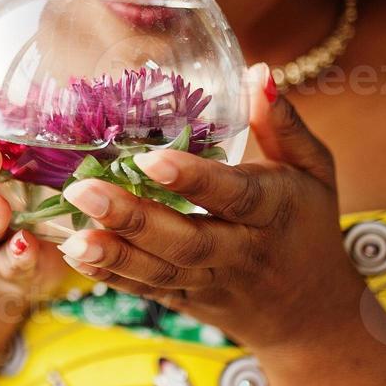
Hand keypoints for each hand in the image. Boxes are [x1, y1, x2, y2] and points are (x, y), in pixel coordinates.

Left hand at [51, 62, 363, 352]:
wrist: (312, 314)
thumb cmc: (307, 223)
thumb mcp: (313, 169)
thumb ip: (282, 124)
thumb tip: (257, 71)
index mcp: (274, 211)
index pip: (233, 195)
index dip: (193, 179)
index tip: (150, 159)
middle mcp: (242, 251)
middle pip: (187, 241)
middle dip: (134, 218)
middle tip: (82, 190)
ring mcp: (214, 282)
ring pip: (162, 273)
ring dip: (115, 255)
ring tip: (72, 234)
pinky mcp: (189, 302)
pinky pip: (149, 292)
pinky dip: (113, 276)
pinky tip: (77, 254)